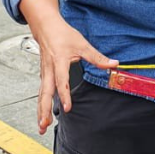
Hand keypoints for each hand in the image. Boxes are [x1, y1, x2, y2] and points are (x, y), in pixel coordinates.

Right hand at [32, 16, 116, 133]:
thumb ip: (97, 57)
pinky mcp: (43, 75)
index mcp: (59, 61)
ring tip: (42, 126)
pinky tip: (42, 114)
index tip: (67, 108)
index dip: (64, 95)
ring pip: (41, 95)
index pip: (61, 81)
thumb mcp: (82, 44)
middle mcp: (49, 70)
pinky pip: (41, 92)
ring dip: (40, 111)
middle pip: (45, 93)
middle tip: (44, 125)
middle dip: (44, 110)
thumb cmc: (63, 35)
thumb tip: (114, 64)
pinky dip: (41, 104)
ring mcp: (44, 73)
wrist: (46, 27)